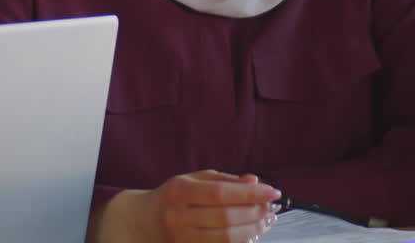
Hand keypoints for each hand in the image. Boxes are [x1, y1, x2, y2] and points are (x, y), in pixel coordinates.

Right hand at [88, 170, 280, 242]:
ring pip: (224, 238)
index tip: (272, 191)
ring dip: (252, 230)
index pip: (220, 193)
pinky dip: (239, 242)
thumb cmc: (173, 196)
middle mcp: (178, 216)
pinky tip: (251, 234)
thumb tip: (254, 181)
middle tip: (272, 207)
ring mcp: (181, 237)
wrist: (142, 221)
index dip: (249, 194)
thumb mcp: (194, 179)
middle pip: (225, 217)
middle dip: (254, 212)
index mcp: (179, 191)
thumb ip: (225, 179)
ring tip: (266, 221)